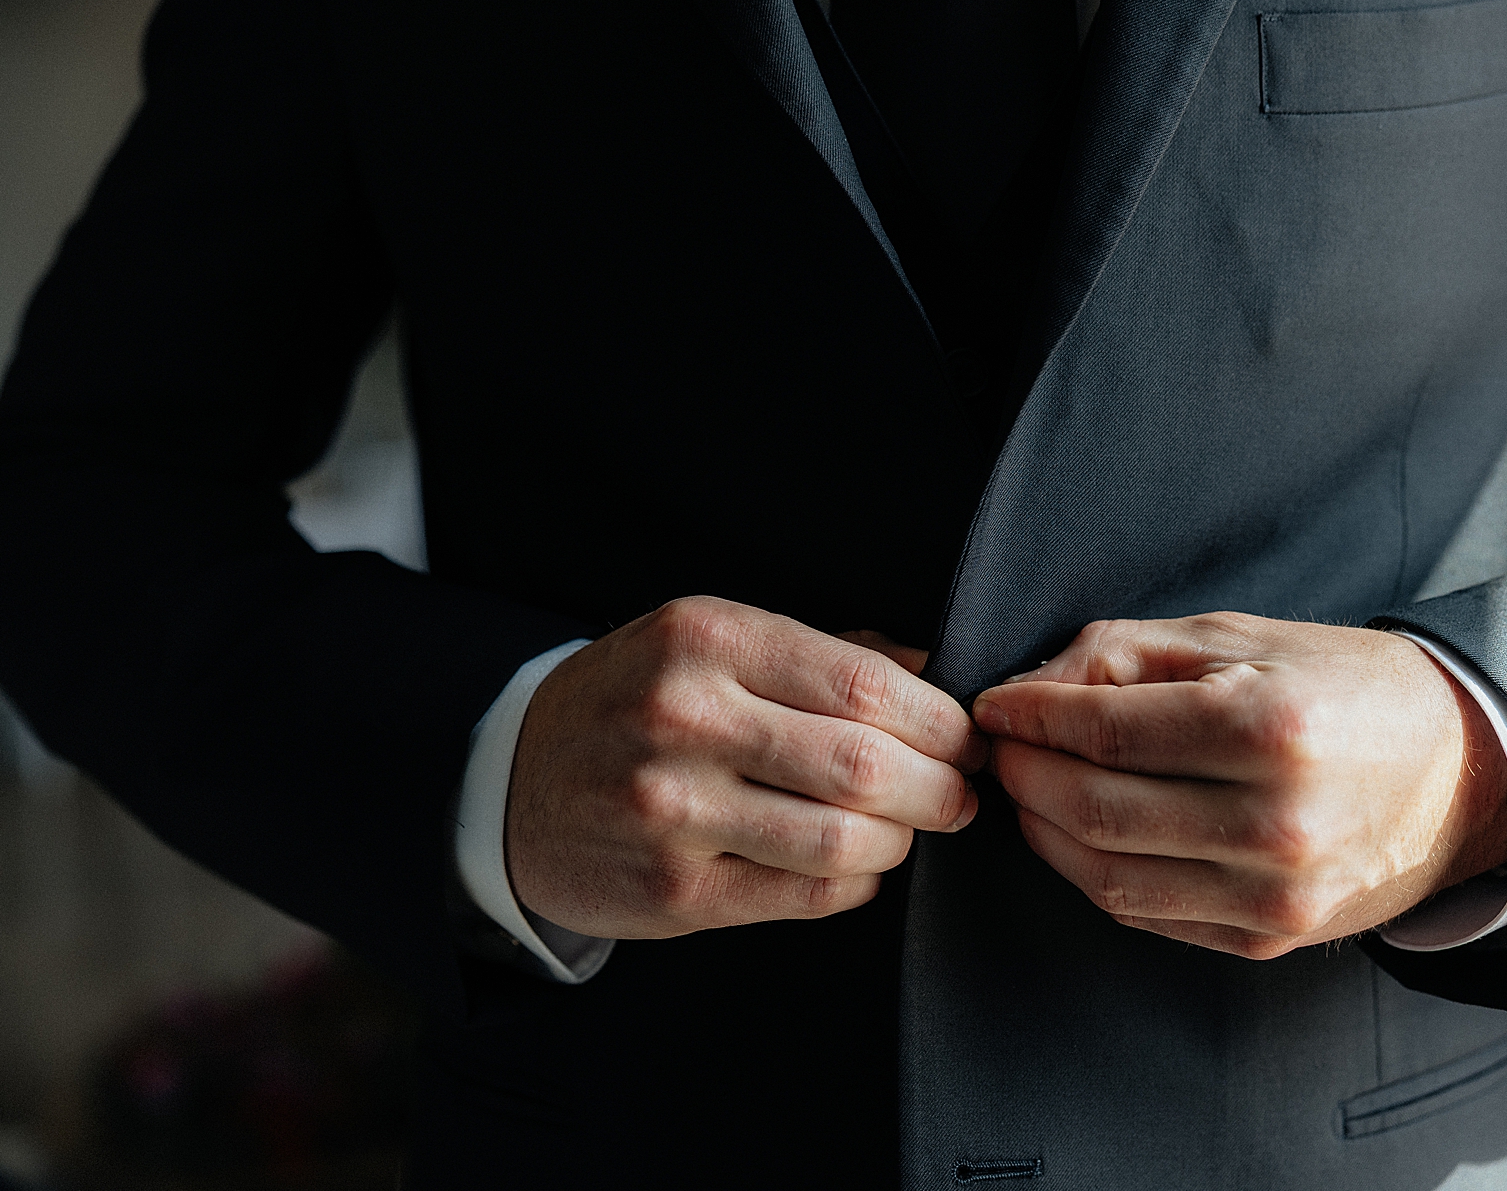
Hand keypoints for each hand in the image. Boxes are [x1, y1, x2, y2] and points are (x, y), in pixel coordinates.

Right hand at [506, 596, 984, 938]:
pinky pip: (808, 896)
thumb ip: (824, 653)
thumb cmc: (634, 701)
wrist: (511, 782)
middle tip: (959, 791)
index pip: (864, 685)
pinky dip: (855, 882)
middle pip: (864, 764)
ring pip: (845, 840)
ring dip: (901, 839)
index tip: (966, 736)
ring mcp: (674, 811)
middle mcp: (686, 720)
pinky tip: (853, 862)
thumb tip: (937, 679)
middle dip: (940, 786)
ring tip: (906, 827)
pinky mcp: (674, 890)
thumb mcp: (712, 641)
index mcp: (707, 639)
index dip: (941, 721)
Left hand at [971, 613, 1506, 958]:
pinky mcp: (1270, 938)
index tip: (995, 707)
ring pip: (1109, 877)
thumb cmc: (1344, 688)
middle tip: (1002, 750)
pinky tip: (1083, 834)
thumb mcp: (1241, 637)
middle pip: (1095, 809)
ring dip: (1045, 833)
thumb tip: (1028, 690)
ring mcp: (1276, 894)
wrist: (1462, 772)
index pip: (1106, 730)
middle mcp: (1277, 821)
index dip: (1030, 718)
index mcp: (1270, 726)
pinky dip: (1096, 874)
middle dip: (1026, 777)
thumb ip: (1125, 653)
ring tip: (1032, 790)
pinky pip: (1147, 914)